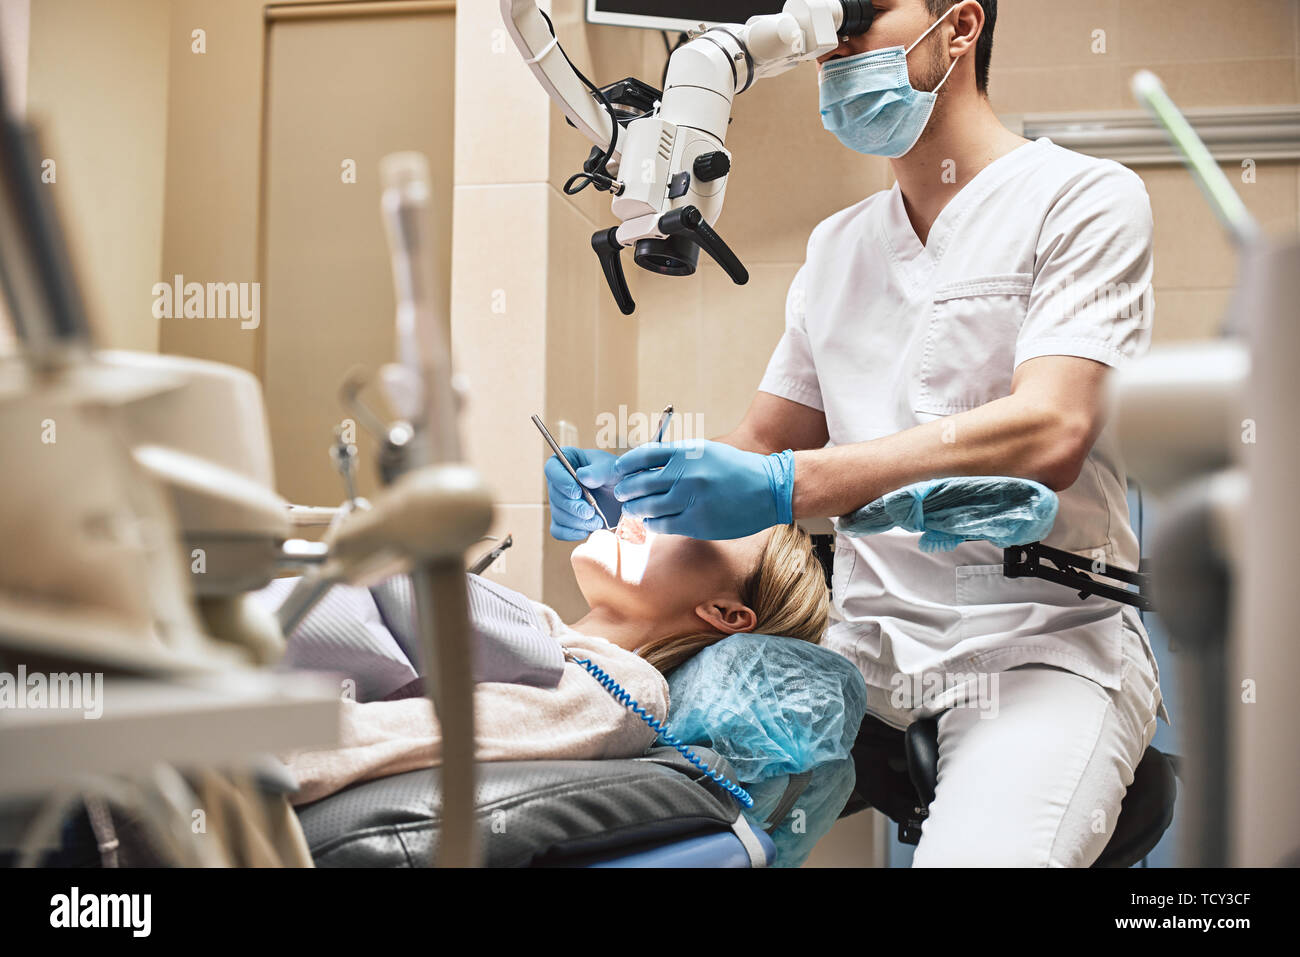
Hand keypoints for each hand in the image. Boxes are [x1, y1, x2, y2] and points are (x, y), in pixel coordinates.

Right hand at [544, 447, 622, 540]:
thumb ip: (599, 471)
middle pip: (555, 496)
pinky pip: (558, 531)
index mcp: (568, 460)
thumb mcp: (613, 469)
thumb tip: (581, 476)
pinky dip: (571, 533)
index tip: (577, 492)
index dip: (561, 481)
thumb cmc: (618, 476)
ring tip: (597, 521)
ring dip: (577, 521)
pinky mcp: (565, 521)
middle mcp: (559, 481)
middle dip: (573, 507)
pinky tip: (587, 530)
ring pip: (558, 515)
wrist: (626, 496)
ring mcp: (561, 502)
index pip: (552, 468)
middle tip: (591, 512)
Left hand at [612, 440, 794, 539]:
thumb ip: (675, 457)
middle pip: (639, 484)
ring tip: (633, 509)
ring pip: (647, 507)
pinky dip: (651, 523)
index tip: (618, 472)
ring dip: (635, 509)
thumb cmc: (734, 469)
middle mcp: (685, 474)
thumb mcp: (705, 451)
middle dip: (625, 490)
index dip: (624, 465)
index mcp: (686, 453)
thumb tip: (642, 466)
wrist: (769, 489)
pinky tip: (651, 521)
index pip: (642, 456)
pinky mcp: (697, 523)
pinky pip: (662, 525)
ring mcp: (690, 500)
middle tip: (622, 495)